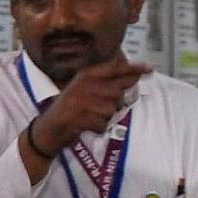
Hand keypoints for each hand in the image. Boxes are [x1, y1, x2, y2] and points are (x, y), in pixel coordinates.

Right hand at [27, 59, 147, 157]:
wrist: (48, 130)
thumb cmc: (69, 110)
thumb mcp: (83, 89)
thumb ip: (104, 82)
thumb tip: (132, 77)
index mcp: (85, 75)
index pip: (115, 68)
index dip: (133, 68)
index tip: (149, 68)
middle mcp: (84, 84)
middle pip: (117, 91)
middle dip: (114, 102)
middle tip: (100, 107)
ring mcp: (81, 101)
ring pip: (111, 109)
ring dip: (105, 117)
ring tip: (90, 116)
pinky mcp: (80, 117)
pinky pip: (103, 124)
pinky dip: (98, 128)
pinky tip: (87, 126)